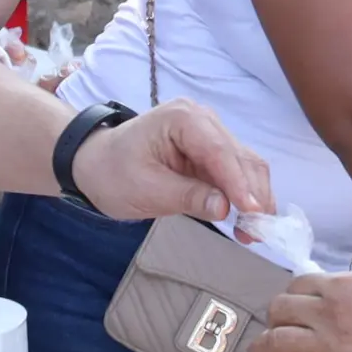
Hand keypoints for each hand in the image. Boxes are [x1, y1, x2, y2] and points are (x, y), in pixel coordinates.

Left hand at [72, 99, 272, 222]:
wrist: (94, 165)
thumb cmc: (113, 173)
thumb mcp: (146, 190)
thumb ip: (188, 196)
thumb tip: (225, 207)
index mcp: (183, 119)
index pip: (220, 152)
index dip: (239, 183)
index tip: (253, 212)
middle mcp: (203, 120)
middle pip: (241, 157)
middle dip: (253, 194)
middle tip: (257, 232)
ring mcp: (209, 135)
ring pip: (246, 166)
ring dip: (254, 198)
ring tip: (253, 232)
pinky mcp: (210, 153)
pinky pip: (235, 173)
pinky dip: (244, 196)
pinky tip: (247, 221)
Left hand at [247, 271, 351, 351]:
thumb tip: (345, 300)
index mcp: (344, 285)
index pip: (298, 285)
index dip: (289, 300)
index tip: (289, 312)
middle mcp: (331, 310)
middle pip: (281, 311)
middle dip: (272, 323)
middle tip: (273, 336)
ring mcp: (334, 343)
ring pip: (278, 343)